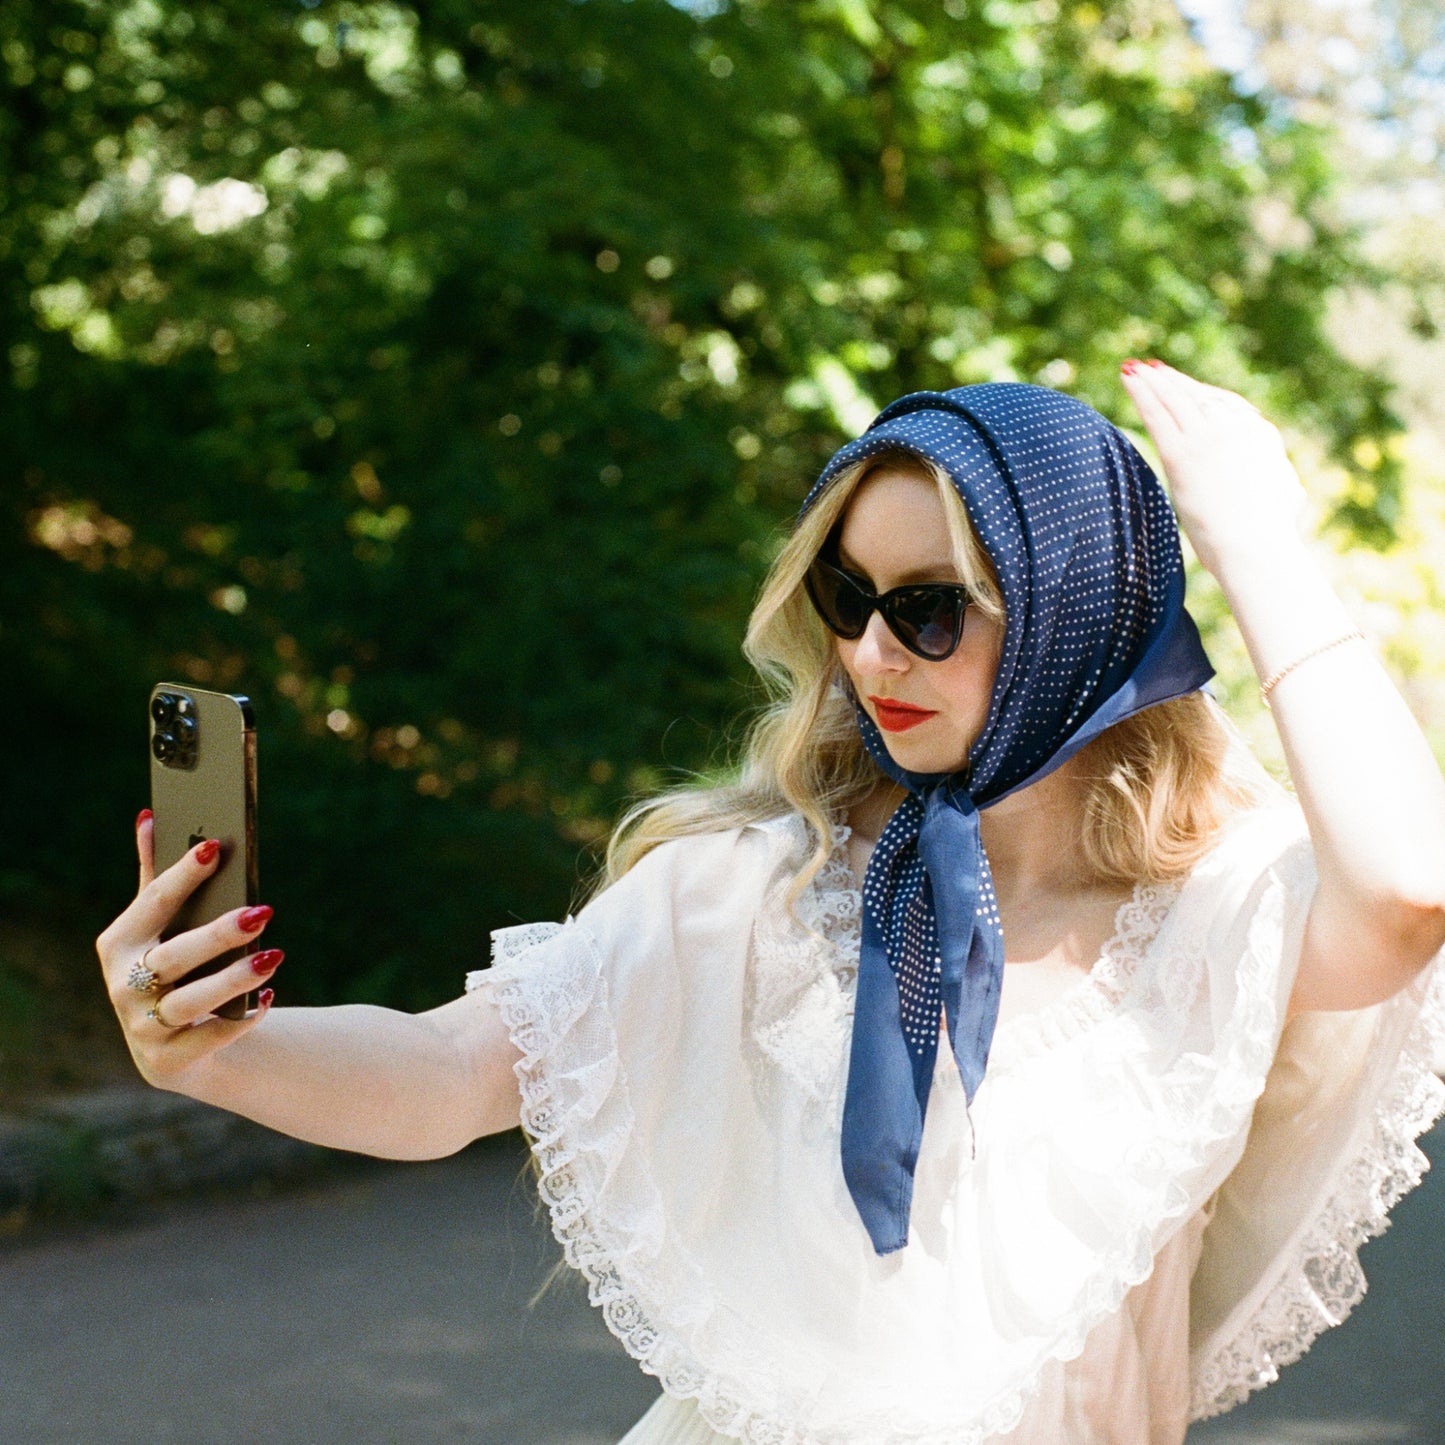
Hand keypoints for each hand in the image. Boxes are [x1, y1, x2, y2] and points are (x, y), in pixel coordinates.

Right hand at [95, 811, 280, 1087]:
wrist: (172, 1044)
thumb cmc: (170, 965)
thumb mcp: (160, 924)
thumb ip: (156, 874)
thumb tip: (150, 814)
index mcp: (118, 942)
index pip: (152, 903)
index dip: (182, 875)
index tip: (215, 848)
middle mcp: (122, 985)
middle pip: (173, 957)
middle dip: (218, 934)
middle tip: (264, 910)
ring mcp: (141, 1026)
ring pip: (190, 1002)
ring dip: (233, 979)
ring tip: (274, 955)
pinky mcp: (167, 1059)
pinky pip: (209, 1038)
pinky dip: (239, 1019)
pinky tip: (267, 998)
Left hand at [1120, 359, 1308, 579]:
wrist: (1257, 543)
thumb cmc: (1274, 532)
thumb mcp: (1287, 495)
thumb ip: (1278, 481)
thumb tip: (1289, 488)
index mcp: (1262, 435)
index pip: (1228, 405)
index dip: (1203, 393)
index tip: (1186, 385)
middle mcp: (1234, 428)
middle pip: (1197, 396)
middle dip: (1172, 382)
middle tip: (1152, 369)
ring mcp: (1205, 439)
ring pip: (1173, 400)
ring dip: (1151, 382)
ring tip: (1132, 369)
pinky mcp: (1180, 455)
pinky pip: (1156, 415)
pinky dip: (1140, 393)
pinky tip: (1127, 378)